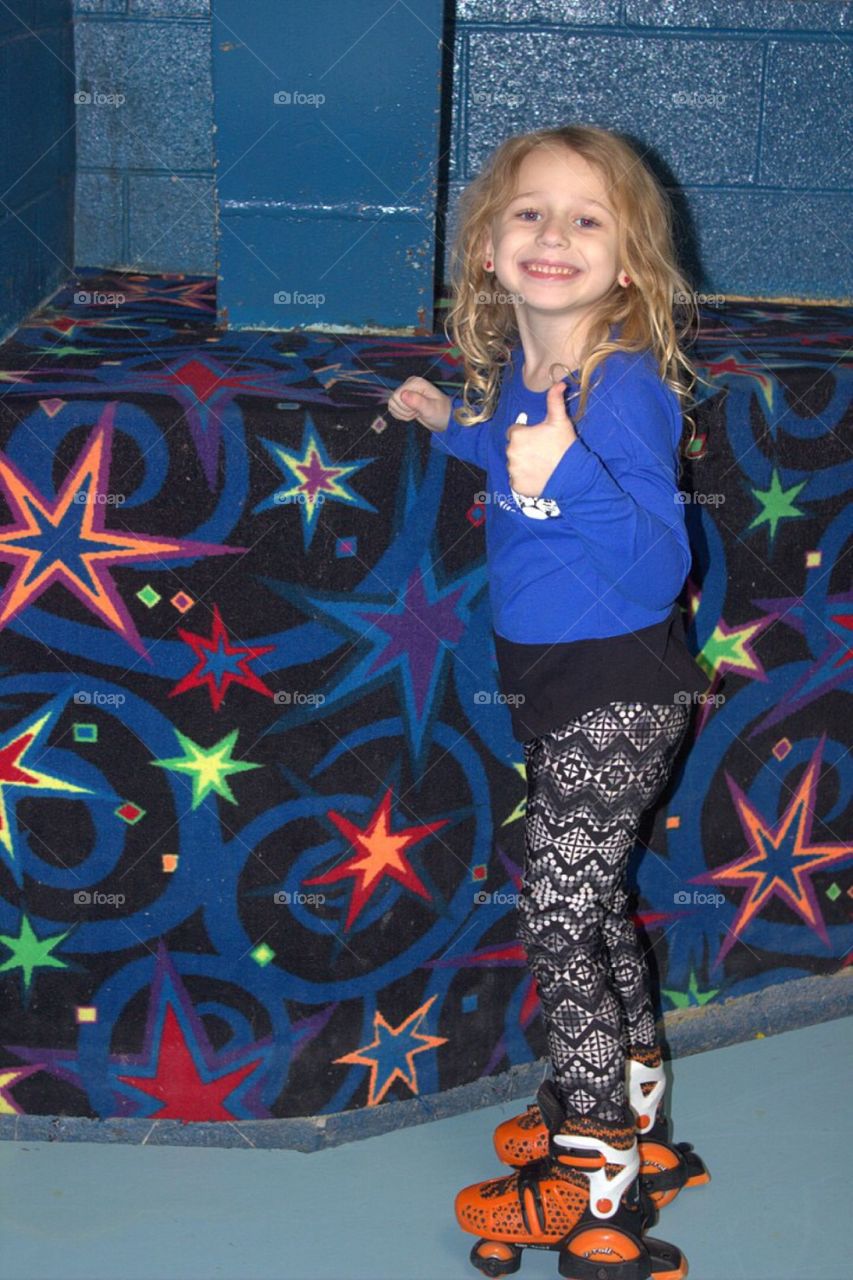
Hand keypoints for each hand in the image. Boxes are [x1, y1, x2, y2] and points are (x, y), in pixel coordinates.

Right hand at [387, 377, 451, 432]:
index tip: (418, 409)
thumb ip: (418, 401)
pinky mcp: (402, 399)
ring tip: (416, 413)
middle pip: (393, 400)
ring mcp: (405, 391)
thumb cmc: (440, 412)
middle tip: (418, 412)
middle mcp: (408, 384)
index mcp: (416, 382)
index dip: (406, 407)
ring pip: (392, 405)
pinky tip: (412, 414)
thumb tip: (403, 395)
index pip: (398, 395)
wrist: (443, 418)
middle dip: (405, 411)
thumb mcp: (431, 409)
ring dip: (403, 414)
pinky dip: (401, 415)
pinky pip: (393, 409)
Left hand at [506, 379, 577, 497]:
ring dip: (523, 464)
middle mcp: (510, 453)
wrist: (572, 475)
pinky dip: (524, 479)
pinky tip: (538, 476)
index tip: (539, 439)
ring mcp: (513, 471)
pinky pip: (516, 480)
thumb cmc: (565, 446)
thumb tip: (559, 383)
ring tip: (541, 465)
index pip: (515, 432)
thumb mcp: (560, 421)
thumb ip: (554, 400)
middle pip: (514, 448)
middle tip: (542, 453)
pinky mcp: (516, 486)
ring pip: (514, 464)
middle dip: (524, 449)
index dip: (527, 434)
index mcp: (517, 436)